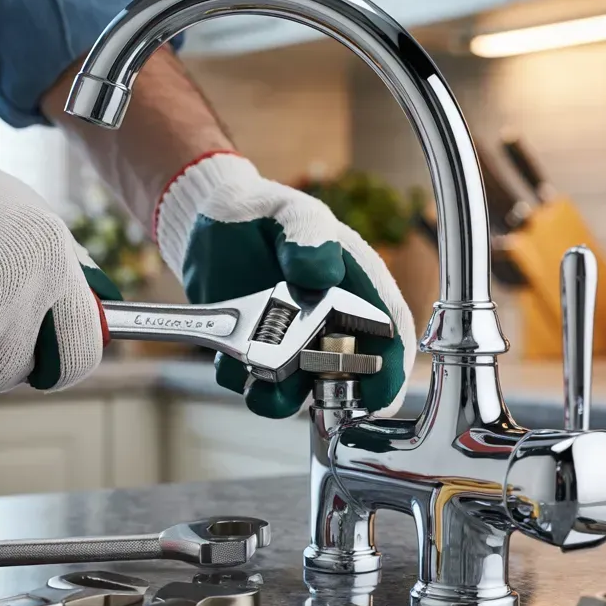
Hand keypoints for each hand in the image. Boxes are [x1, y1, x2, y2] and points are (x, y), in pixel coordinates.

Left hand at [156, 152, 414, 417]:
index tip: (380, 393)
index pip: (390, 329)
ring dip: (284, 393)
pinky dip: (244, 380)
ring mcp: (293, 345)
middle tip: (317, 385)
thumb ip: (308, 235)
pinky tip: (231, 355)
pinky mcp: (256, 355)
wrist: (213, 223)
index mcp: (356, 285)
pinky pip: (254, 383)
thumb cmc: (264, 214)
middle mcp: (330, 323)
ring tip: (263, 374)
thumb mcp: (290, 212)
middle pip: (351, 374)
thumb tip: (323, 273)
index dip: (391, 367)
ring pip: (299, 390)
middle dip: (338, 392)